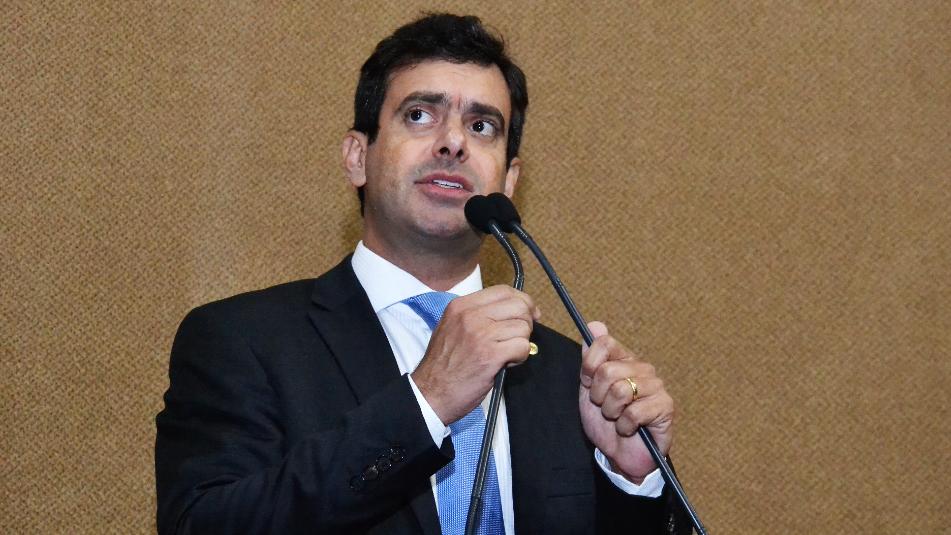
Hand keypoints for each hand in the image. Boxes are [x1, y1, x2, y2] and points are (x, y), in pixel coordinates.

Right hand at [411, 285, 539, 424]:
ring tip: (507, 353)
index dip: (522, 300)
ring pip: (523, 327)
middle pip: (518, 306)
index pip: (503, 291)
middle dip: (526, 322)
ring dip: (522, 342)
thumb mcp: (452, 328)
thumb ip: (478, 315)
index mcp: (461, 306)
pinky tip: (507, 363)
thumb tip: (513, 310)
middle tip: (519, 337)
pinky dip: (520, 356)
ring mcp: (480, 334)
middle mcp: (470, 316)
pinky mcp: (490, 355)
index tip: (529, 312)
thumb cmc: (444, 365)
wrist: (430, 393)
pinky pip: (523, 346)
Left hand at [578, 321, 673, 482]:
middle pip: (608, 370)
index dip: (589, 367)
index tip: (589, 384)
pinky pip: (634, 412)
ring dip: (610, 412)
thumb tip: (594, 324)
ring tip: (617, 418)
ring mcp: (657, 386)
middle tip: (604, 408)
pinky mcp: (666, 407)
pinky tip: (629, 429)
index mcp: (625, 360)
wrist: (619, 454)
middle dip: (598, 396)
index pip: (605, 343)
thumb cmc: (606, 422)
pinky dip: (624, 426)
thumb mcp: (589, 389)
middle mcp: (643, 368)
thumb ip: (590, 358)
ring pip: (620, 390)